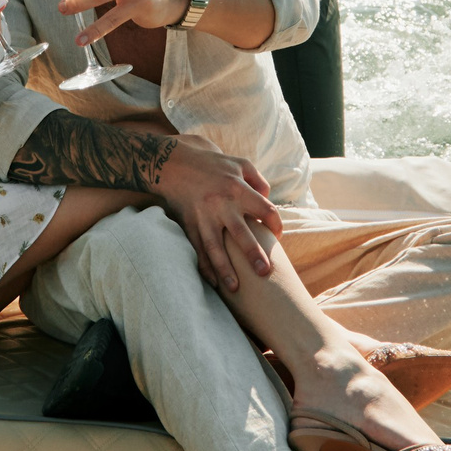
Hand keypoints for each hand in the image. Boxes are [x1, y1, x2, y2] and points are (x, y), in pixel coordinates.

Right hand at [151, 133, 279, 288]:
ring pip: (215, 247)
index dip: (275, 224)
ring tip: (235, 288)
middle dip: (253, 253)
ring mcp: (203, 216)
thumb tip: (267, 202)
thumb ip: (258, 181)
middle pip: (241, 233)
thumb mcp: (240, 164)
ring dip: (225, 269)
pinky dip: (204, 266)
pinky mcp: (189, 223)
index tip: (276, 235)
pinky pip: (197, 248)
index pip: (265, 210)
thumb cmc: (212, 163)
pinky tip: (212, 282)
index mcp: (238, 188)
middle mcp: (221, 204)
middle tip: (264, 272)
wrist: (173, 162)